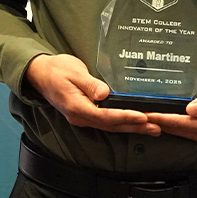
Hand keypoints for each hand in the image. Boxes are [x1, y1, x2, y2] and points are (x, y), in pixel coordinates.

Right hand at [24, 54, 158, 135]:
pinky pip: (106, 122)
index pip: (105, 116)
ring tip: (152, 128)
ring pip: (110, 126)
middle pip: (111, 125)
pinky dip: (122, 123)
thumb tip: (105, 93)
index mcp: (76, 106)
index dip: (125, 117)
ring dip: (131, 127)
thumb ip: (89, 83)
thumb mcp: (73, 71)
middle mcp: (80, 116)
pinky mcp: (86, 114)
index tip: (142, 116)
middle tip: (155, 126)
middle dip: (134, 126)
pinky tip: (134, 123)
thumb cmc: (56, 69)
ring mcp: (82, 117)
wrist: (40, 73)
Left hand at [144, 72, 196, 144]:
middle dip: (155, 121)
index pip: (178, 123)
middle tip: (134, 113)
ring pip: (177, 130)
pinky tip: (159, 114)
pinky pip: (182, 128)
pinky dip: (169, 122)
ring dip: (160, 122)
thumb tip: (191, 110)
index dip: (159, 118)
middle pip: (174, 129)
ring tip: (141, 113)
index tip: (142, 112)